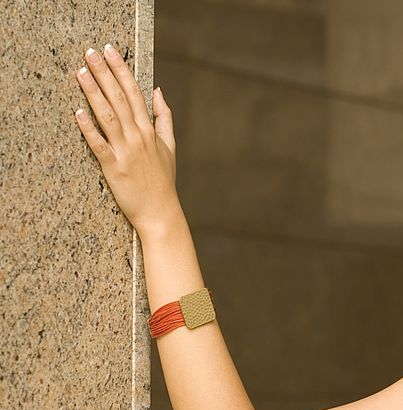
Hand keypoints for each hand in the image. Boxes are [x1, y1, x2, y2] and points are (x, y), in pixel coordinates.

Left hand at [74, 44, 180, 236]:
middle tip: (90, 53)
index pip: (134, 92)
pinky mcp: (113, 167)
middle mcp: (138, 137)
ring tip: (81, 73)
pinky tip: (78, 112)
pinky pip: (99, 144)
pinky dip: (89, 128)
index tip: (109, 51)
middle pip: (119, 98)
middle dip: (104, 73)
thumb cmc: (163, 180)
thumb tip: (158, 91)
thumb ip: (164, 117)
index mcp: (150, 130)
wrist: (160, 211)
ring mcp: (126, 151)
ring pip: (108, 116)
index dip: (121, 70)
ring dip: (93, 93)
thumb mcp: (169, 146)